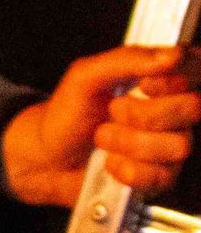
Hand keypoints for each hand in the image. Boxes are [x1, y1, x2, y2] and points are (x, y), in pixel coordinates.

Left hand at [0, 45, 200, 206]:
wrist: (46, 158)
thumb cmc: (66, 115)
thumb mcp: (85, 76)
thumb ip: (126, 60)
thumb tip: (172, 55)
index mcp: (157, 81)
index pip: (193, 72)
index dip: (171, 81)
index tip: (144, 85)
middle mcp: (170, 112)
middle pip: (193, 108)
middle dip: (144, 114)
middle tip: (113, 113)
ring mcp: (168, 145)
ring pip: (178, 145)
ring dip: (130, 144)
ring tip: (105, 139)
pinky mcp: (159, 177)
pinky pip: (161, 175)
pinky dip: (127, 170)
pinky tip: (111, 162)